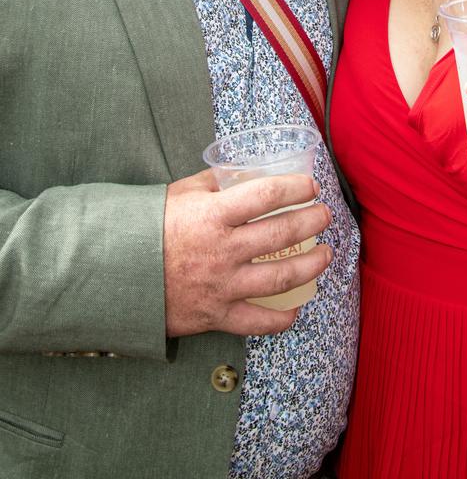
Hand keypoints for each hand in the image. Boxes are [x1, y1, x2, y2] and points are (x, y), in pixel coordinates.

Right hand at [163, 169, 331, 336]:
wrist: (114, 275)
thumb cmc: (147, 229)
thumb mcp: (180, 194)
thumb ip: (214, 183)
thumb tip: (243, 171)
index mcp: (213, 215)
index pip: (267, 195)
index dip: (296, 188)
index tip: (311, 186)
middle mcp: (223, 250)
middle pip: (282, 234)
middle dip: (312, 222)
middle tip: (324, 216)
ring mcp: (222, 285)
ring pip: (282, 277)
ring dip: (311, 265)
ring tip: (325, 255)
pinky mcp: (216, 315)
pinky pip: (257, 322)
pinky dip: (281, 319)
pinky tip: (296, 309)